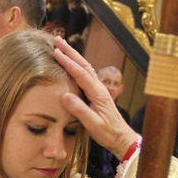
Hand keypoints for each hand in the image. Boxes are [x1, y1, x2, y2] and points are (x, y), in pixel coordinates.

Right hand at [53, 36, 139, 159]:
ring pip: (85, 68)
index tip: (56, 51)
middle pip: (84, 65)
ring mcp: (98, 90)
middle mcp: (99, 88)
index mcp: (97, 93)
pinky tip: (72, 65)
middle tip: (57, 39)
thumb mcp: (92, 124)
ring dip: (74, 56)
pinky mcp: (97, 94)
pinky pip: (86, 75)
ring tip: (62, 47)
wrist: (121, 138)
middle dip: (70, 51)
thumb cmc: (108, 133)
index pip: (80, 73)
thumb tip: (64, 95)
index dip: (68, 62)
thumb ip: (79, 110)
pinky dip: (77, 66)